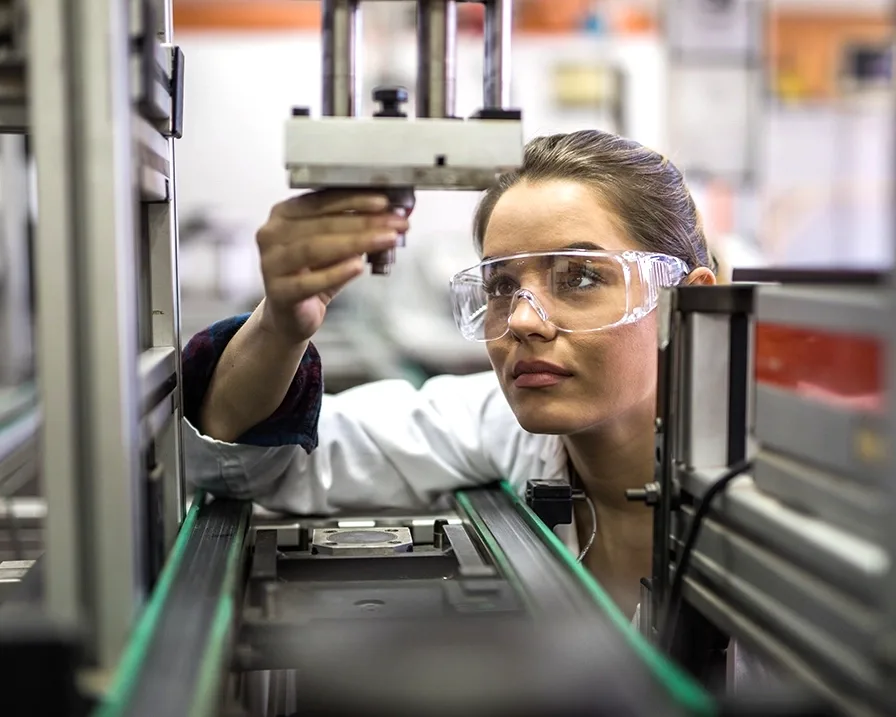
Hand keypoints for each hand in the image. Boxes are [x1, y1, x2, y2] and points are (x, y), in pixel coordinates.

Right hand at [256, 190, 407, 343]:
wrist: (292, 316)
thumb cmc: (314, 274)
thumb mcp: (337, 247)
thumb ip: (358, 229)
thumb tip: (396, 215)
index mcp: (284, 214)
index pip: (321, 201)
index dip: (354, 200)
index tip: (385, 202)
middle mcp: (271, 234)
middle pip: (322, 223)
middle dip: (364, 221)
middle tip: (396, 224)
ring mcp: (271, 263)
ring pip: (315, 248)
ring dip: (356, 242)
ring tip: (387, 240)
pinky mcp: (277, 292)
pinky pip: (308, 282)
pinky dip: (336, 273)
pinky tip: (359, 267)